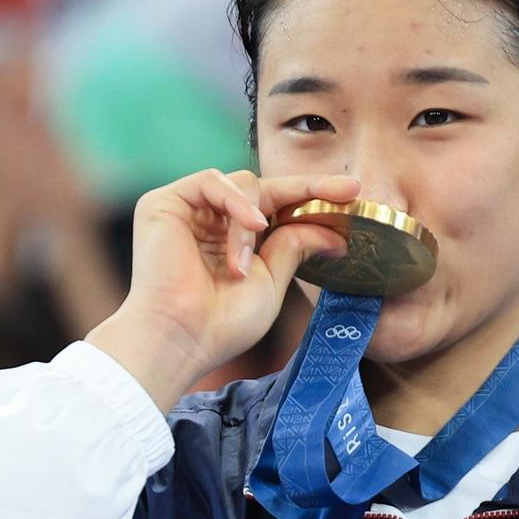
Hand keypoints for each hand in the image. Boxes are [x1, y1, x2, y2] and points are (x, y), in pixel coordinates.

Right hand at [85, 168, 357, 410]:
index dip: (315, 198)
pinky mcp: (164, 203)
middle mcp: (212, 221)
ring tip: (244, 264)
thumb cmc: (221, 323)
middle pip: (266, 188)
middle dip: (309, 188)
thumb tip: (333, 231)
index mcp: (235, 241)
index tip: (354, 194)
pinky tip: (251, 227)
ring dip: (257, 219)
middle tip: (349, 189)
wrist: (179, 338)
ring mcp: (188, 210)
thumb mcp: (270, 281)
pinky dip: (237, 202)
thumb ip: (293, 246)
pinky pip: (212, 181)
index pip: (279, 208)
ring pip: (243, 184)